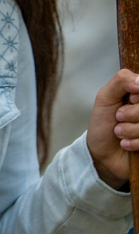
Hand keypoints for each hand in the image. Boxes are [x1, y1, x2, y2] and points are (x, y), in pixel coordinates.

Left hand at [85, 69, 138, 187]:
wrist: (100, 152)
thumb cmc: (104, 123)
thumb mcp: (105, 97)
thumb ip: (121, 81)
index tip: (131, 98)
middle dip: (130, 113)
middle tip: (118, 117)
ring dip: (129, 130)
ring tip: (119, 132)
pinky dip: (134, 143)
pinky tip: (125, 144)